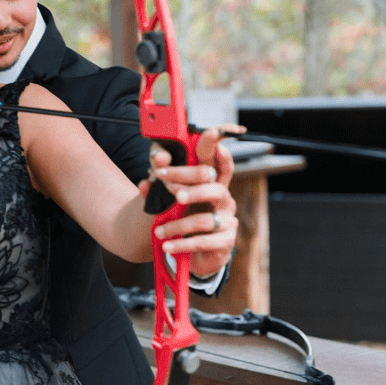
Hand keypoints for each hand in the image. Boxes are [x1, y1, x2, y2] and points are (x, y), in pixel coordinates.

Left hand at [139, 125, 241, 276]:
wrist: (190, 252)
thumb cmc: (182, 217)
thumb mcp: (167, 194)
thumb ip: (162, 174)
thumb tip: (157, 157)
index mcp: (212, 182)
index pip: (218, 160)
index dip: (218, 146)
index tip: (211, 132)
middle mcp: (223, 197)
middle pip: (212, 184)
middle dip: (189, 183)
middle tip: (170, 189)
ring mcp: (227, 219)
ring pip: (204, 219)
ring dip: (178, 225)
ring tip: (159, 231)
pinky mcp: (225, 241)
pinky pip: (204, 241)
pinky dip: (182, 244)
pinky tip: (167, 246)